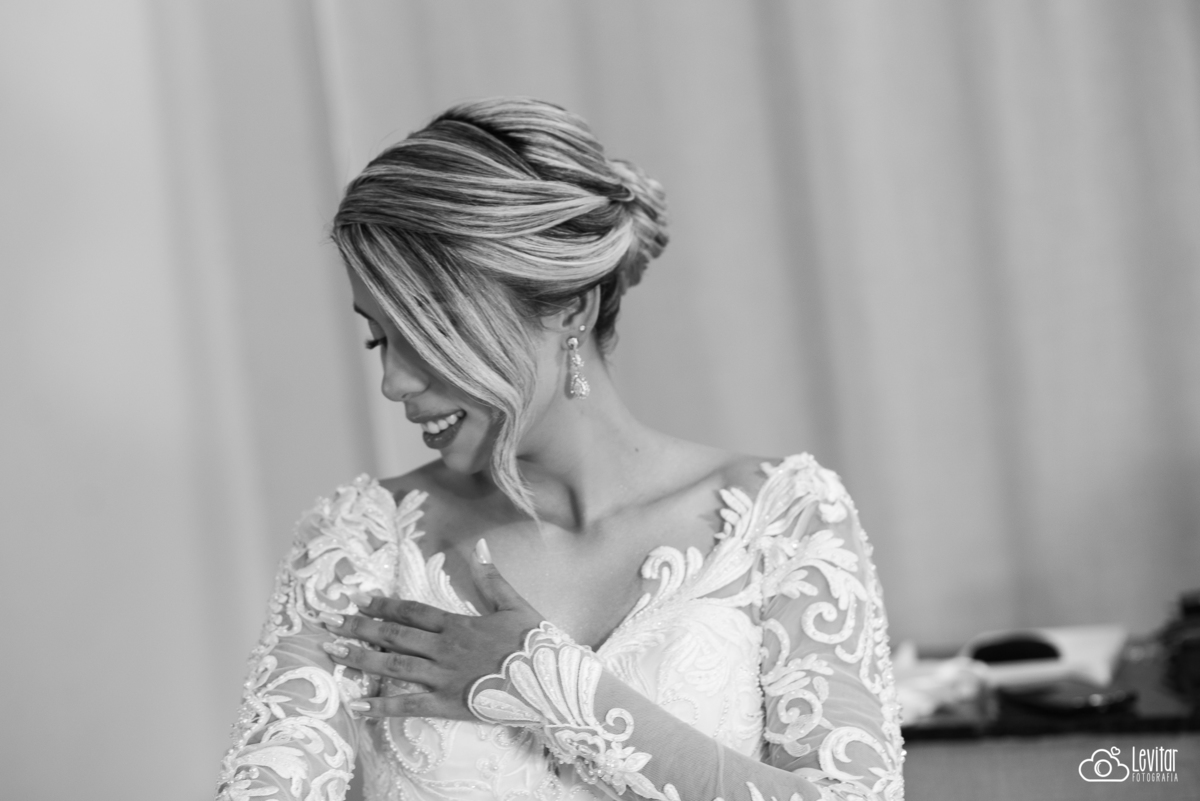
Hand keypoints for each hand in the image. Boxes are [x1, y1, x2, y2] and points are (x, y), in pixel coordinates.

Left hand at [320, 539, 543, 720]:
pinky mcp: (448, 704)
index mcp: (460, 624)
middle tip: (330, 623)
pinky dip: (381, 706)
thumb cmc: (536, 645)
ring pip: (394, 666)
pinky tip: (357, 706)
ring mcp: (444, 677)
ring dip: (360, 659)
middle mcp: (445, 648)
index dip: (384, 605)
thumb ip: (492, 578)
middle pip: (394, 636)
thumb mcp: (516, 605)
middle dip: (359, 628)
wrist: (552, 683)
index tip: (359, 599)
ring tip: (333, 653)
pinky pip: (409, 706)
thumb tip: (479, 545)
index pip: (413, 612)